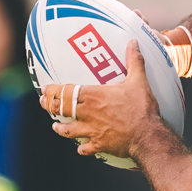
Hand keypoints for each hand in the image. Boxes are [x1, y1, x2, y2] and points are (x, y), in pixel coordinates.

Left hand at [39, 41, 161, 160]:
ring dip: (60, 128)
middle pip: (61, 109)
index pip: (65, 92)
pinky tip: (81, 147)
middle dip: (49, 106)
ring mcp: (91, 131)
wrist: (147, 136)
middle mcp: (87, 113)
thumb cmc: (142, 108)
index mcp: (93, 96)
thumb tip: (134, 43)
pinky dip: (81, 147)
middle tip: (43, 103)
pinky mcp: (99, 145)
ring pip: (67, 130)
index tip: (45, 89)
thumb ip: (134, 61)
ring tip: (56, 126)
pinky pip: (85, 148)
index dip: (52, 90)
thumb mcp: (139, 81)